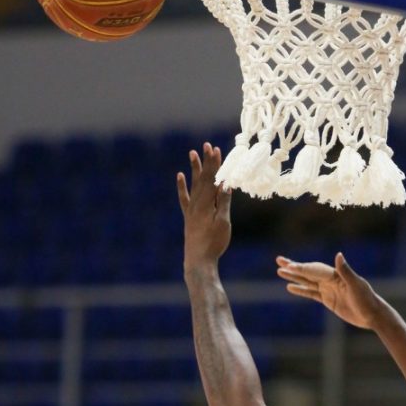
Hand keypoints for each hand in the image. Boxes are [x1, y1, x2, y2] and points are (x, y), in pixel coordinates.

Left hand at [177, 143, 231, 270]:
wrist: (198, 260)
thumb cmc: (214, 243)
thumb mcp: (223, 222)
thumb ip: (224, 202)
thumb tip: (226, 183)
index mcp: (207, 204)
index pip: (212, 179)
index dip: (215, 164)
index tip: (217, 150)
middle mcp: (197, 204)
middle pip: (203, 178)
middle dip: (206, 162)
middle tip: (207, 145)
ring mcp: (191, 210)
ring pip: (193, 185)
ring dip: (195, 169)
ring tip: (192, 153)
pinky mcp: (188, 217)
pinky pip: (184, 198)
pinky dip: (182, 187)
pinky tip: (180, 176)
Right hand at [276, 252, 378, 328]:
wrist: (372, 315)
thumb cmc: (367, 300)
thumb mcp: (356, 286)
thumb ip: (346, 271)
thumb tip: (338, 255)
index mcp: (336, 275)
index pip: (314, 270)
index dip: (301, 268)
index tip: (288, 267)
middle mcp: (330, 280)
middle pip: (308, 272)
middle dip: (293, 267)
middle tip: (278, 260)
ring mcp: (328, 289)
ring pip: (307, 281)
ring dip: (294, 276)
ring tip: (279, 271)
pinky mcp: (328, 300)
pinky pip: (311, 293)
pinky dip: (301, 290)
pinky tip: (290, 287)